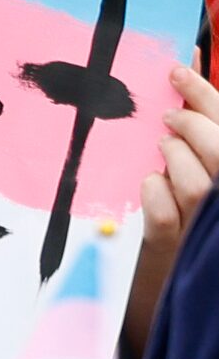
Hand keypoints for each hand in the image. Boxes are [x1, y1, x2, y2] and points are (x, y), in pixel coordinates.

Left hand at [126, 62, 218, 355]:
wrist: (192, 294)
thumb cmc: (193, 213)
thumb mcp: (202, 164)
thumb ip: (204, 123)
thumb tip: (188, 64)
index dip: (207, 95)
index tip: (178, 70)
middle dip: (194, 125)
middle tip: (170, 116)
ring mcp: (210, 235)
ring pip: (197, 186)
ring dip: (174, 157)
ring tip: (163, 149)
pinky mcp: (179, 257)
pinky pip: (165, 218)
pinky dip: (153, 194)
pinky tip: (149, 183)